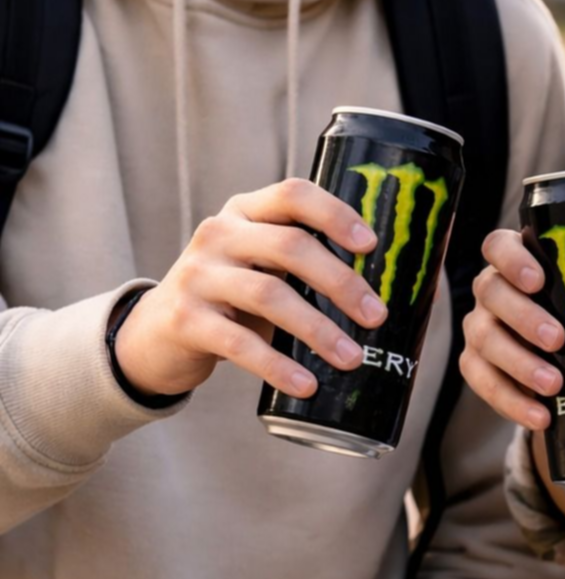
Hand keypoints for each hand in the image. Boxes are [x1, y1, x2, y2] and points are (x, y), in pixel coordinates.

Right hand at [115, 178, 386, 398]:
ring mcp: (198, 275)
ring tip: (351, 358)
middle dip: (340, 282)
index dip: (335, 214)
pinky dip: (278, 366)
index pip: (293, 194)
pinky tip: (306, 384)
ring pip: (269, 295)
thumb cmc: (231, 296)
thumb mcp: (261, 264)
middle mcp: (219, 233)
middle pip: (290, 246)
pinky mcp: (185, 320)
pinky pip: (239, 343)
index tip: (371, 245)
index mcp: (246, 211)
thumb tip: (394, 294)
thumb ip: (307, 264)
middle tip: (377, 316)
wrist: (155, 334)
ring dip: (318, 329)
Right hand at [461, 229, 564, 430]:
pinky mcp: (478, 367)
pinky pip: (482, 382)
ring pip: (483, 339)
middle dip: (522, 316)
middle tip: (559, 339)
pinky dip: (509, 401)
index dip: (511, 259)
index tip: (539, 280)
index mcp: (520, 260)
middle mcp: (492, 289)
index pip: (499, 245)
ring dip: (517, 363)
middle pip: (490, 292)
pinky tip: (539, 417)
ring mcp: (480, 327)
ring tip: (554, 384)